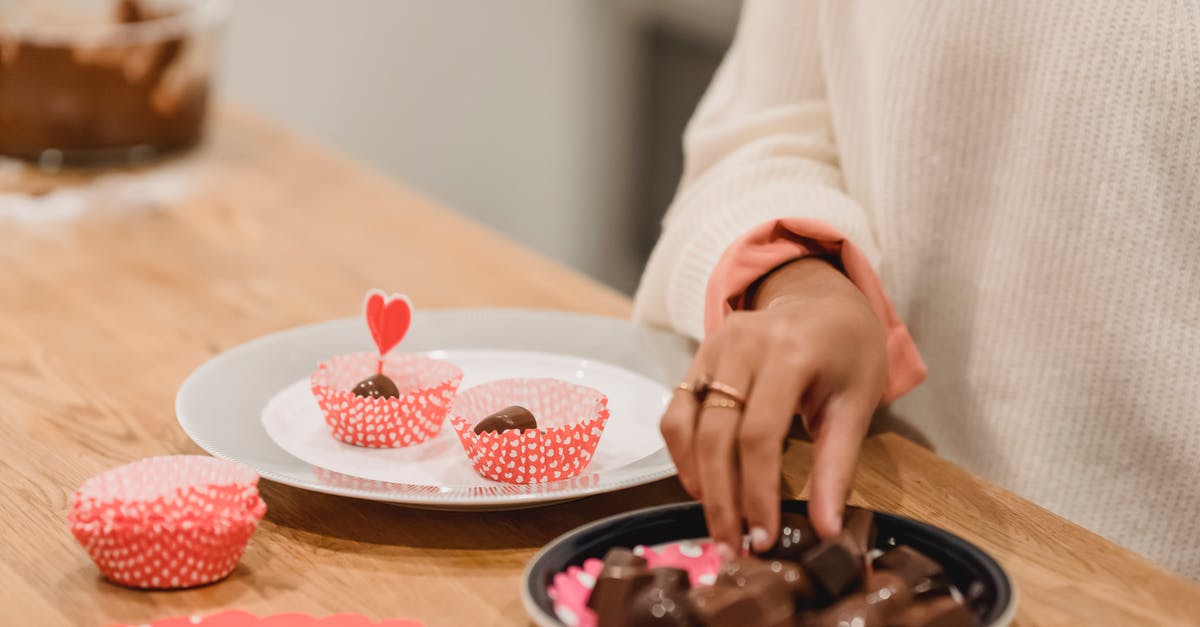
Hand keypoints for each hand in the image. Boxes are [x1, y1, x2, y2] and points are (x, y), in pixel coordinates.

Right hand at [659, 257, 886, 554]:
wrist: (821, 299)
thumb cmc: (848, 351)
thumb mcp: (857, 404)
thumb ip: (837, 468)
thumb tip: (826, 530)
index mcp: (790, 353)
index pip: (760, 436)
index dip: (756, 493)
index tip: (764, 537)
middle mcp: (742, 345)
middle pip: (716, 436)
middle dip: (722, 500)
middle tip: (734, 546)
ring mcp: (712, 348)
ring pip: (685, 425)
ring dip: (696, 480)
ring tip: (717, 522)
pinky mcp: (696, 357)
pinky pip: (675, 412)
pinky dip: (681, 454)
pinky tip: (702, 484)